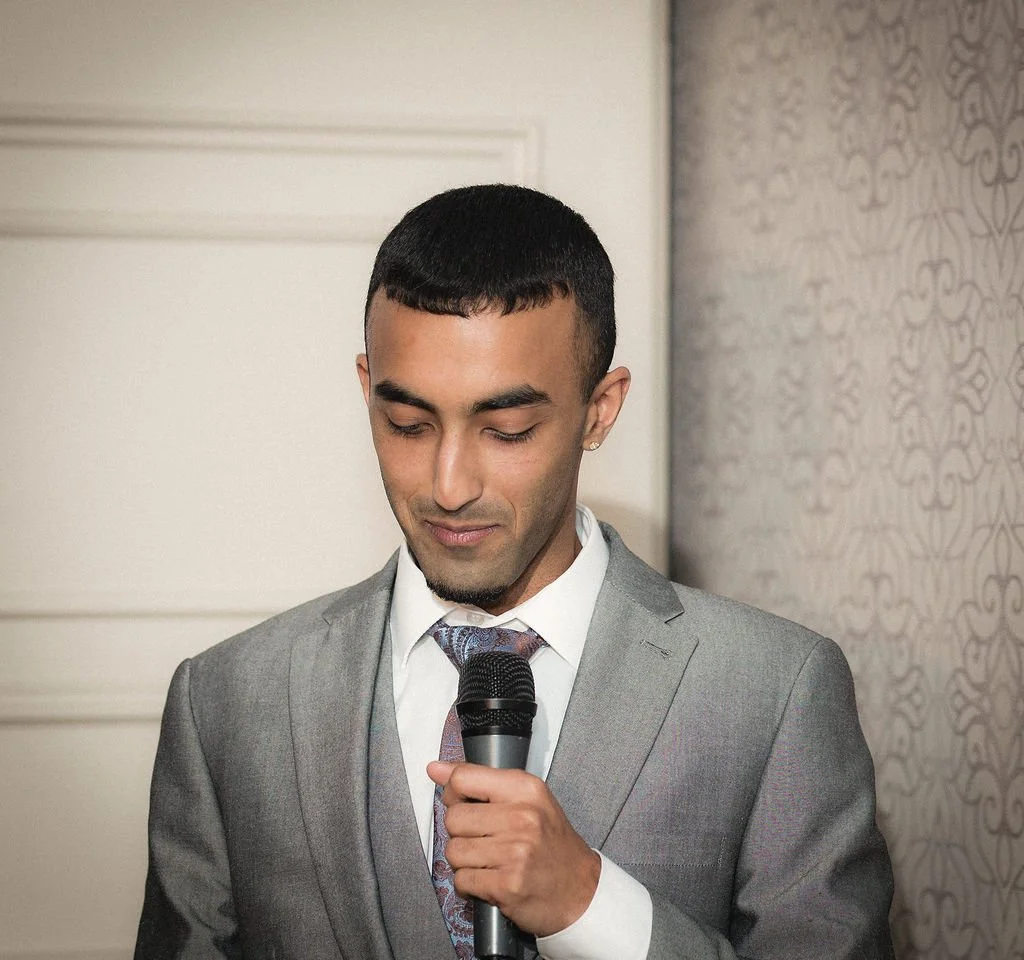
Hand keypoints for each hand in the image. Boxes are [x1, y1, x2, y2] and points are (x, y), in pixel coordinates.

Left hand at [427, 760, 600, 937]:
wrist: (581, 889)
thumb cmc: (551, 843)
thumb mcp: (526, 799)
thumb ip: (479, 781)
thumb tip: (435, 768)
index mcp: (525, 788)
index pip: (463, 778)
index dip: (453, 793)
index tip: (461, 803)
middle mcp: (522, 816)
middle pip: (453, 817)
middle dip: (459, 832)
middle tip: (481, 839)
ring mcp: (515, 852)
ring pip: (453, 851)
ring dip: (463, 861)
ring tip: (486, 861)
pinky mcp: (508, 885)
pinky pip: (462, 880)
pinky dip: (469, 884)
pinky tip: (488, 880)